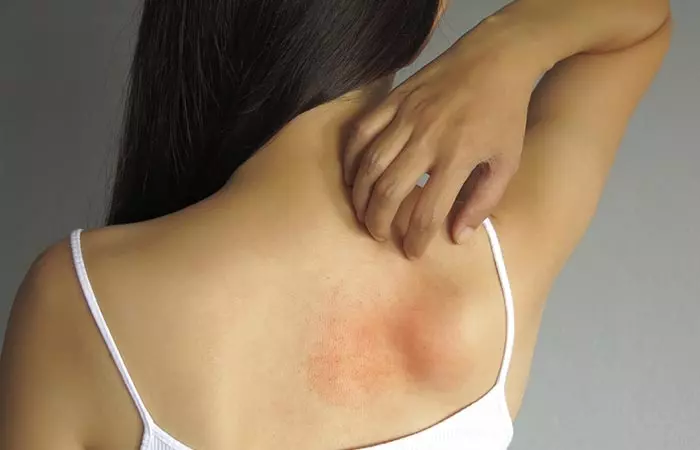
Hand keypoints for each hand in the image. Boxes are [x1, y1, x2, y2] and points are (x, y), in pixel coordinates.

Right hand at [343, 26, 540, 258]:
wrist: (496, 58)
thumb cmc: (504, 114)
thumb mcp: (506, 162)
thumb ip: (482, 202)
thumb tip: (457, 237)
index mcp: (458, 156)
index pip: (427, 212)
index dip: (415, 239)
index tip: (411, 251)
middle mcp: (427, 138)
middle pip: (387, 192)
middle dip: (377, 222)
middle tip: (378, 235)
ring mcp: (405, 116)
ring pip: (368, 165)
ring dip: (360, 196)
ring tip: (363, 213)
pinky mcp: (393, 100)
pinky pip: (360, 132)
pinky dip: (350, 158)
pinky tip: (352, 177)